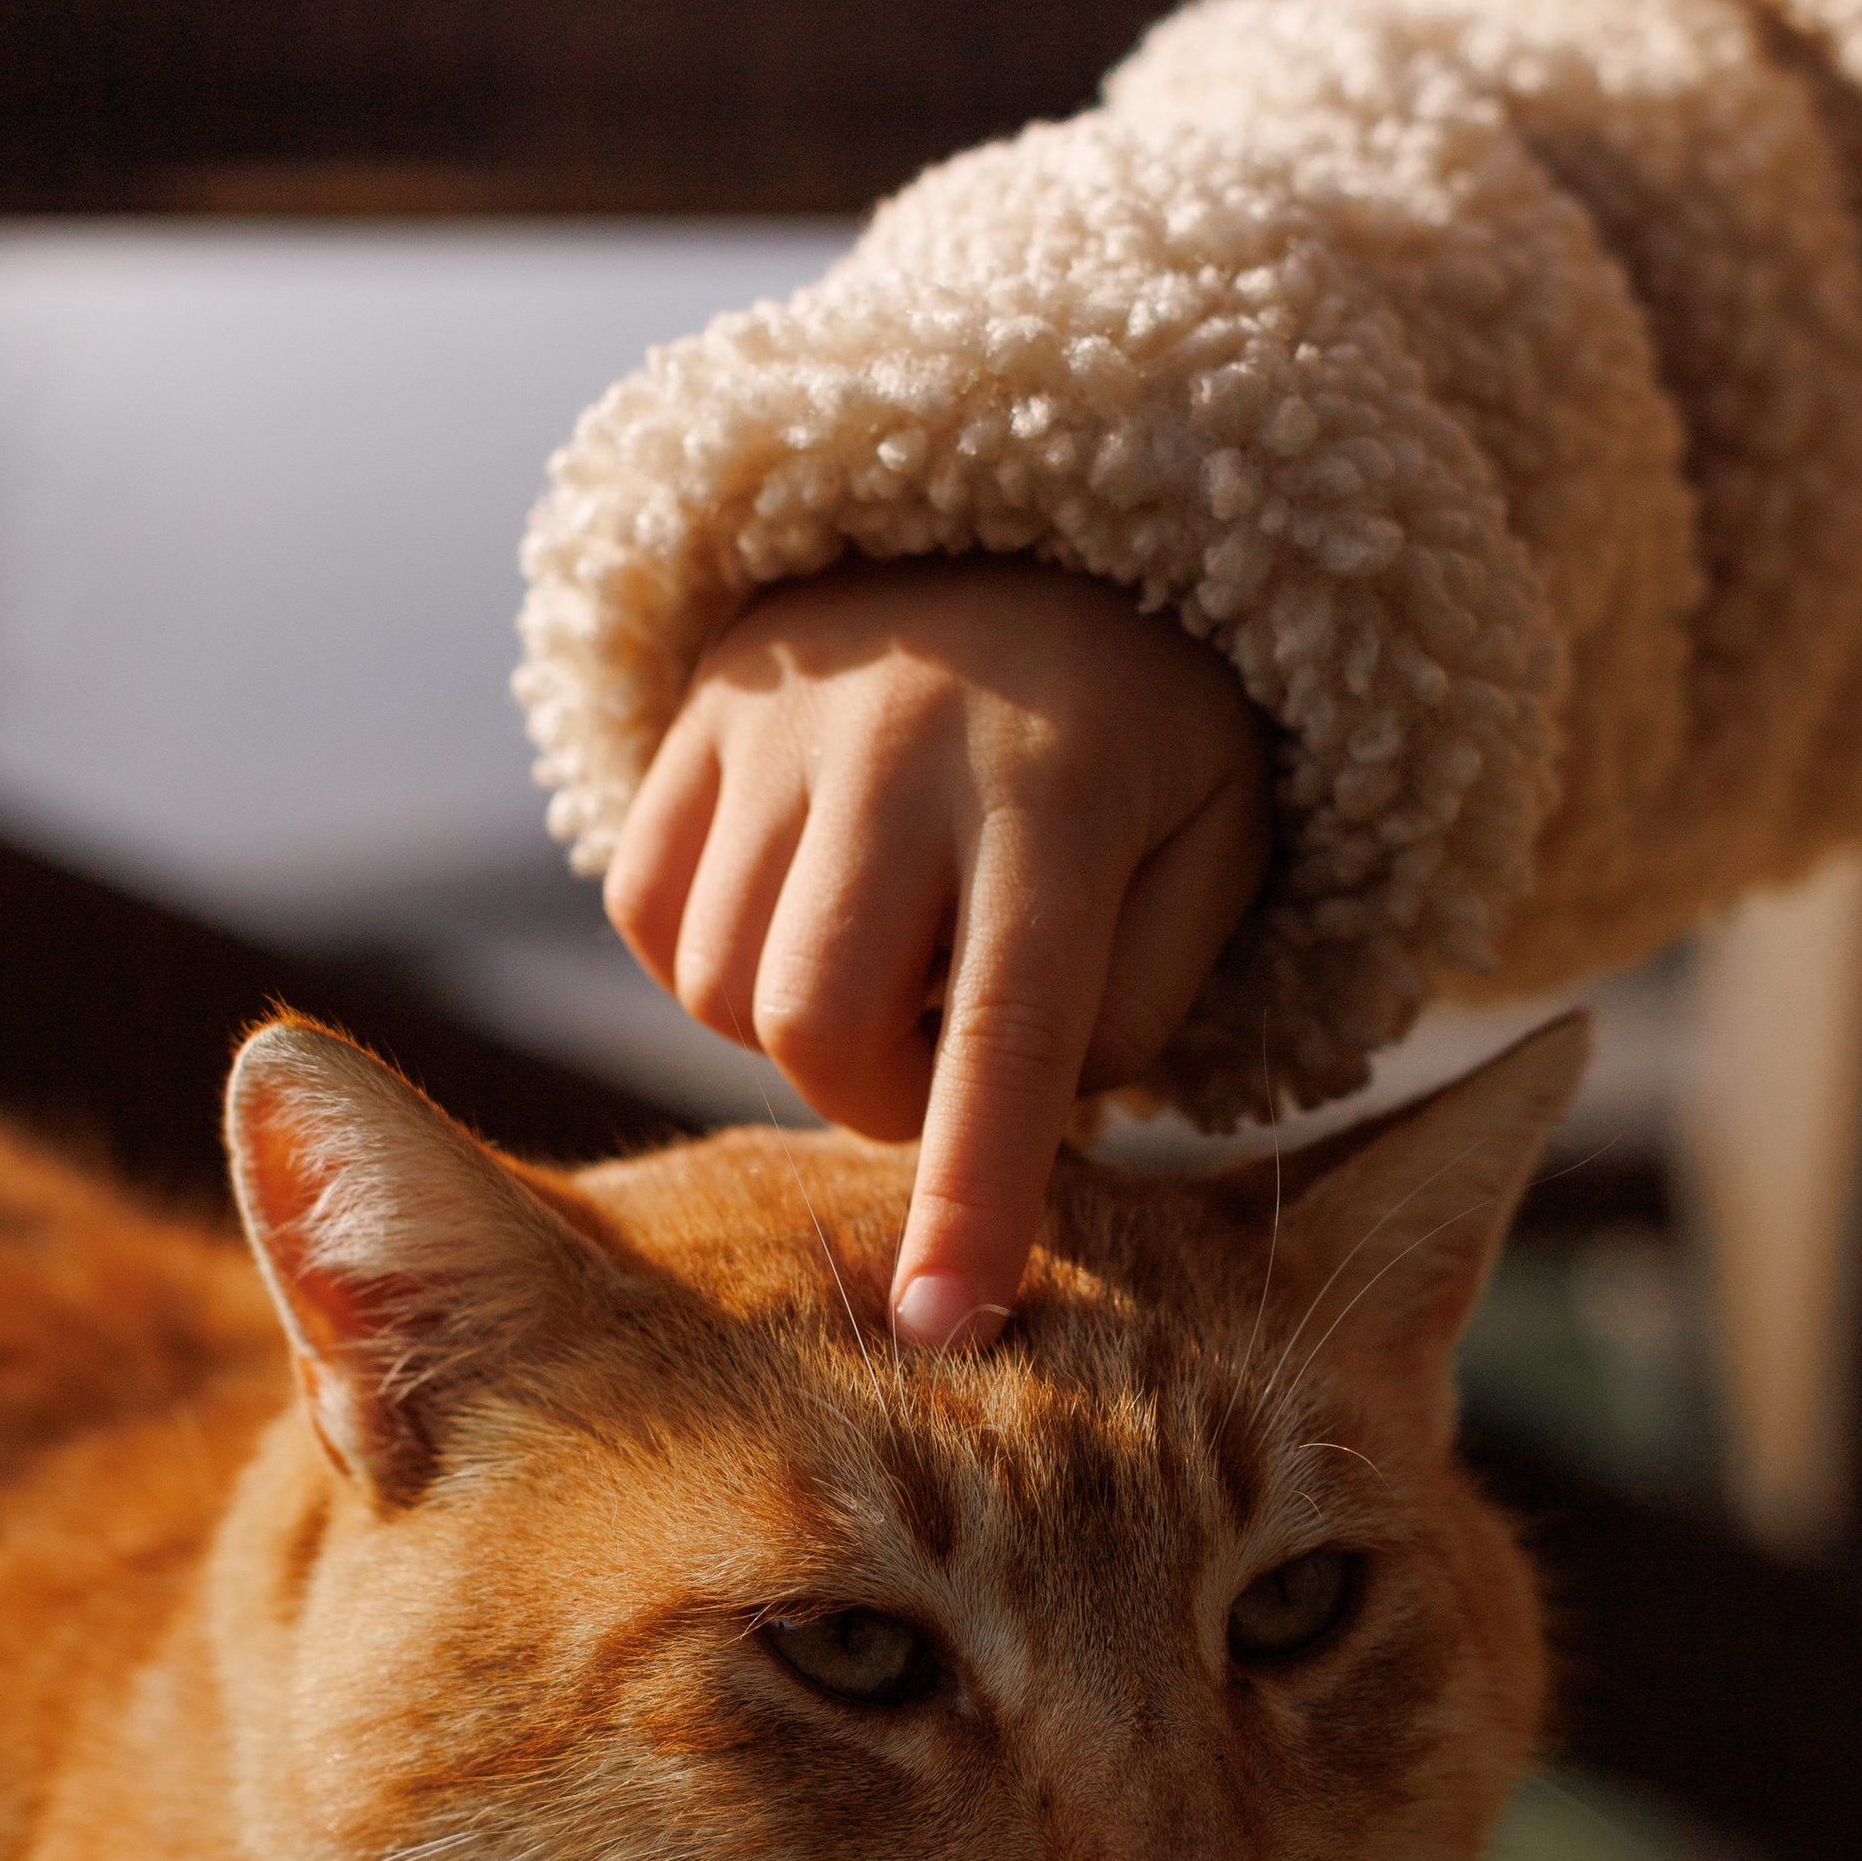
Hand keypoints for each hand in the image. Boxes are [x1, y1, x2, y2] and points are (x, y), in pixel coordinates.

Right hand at [603, 561, 1271, 1347]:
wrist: (1037, 528)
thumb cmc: (1152, 741)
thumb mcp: (1215, 855)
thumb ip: (1138, 1009)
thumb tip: (1020, 1131)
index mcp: (1063, 792)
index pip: (1006, 1035)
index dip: (974, 1195)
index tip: (947, 1331)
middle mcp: (903, 747)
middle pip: (819, 1028)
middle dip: (879, 1102)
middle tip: (948, 1063)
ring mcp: (779, 721)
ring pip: (722, 985)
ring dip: (803, 1031)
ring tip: (892, 963)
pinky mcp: (693, 718)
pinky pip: (646, 913)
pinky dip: (712, 962)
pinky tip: (803, 920)